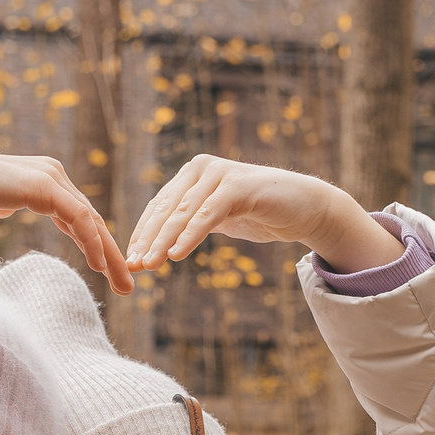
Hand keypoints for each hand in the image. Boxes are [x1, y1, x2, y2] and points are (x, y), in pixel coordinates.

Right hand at [0, 145, 130, 292]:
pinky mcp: (41, 186)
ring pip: (91, 220)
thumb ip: (7, 206)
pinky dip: (91, 241)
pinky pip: (76, 217)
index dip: (99, 248)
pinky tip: (98, 265)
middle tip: (128, 288)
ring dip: (109, 254)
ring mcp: (49, 177)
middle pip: (93, 221)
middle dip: (113, 256)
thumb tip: (7, 211)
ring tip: (122, 284)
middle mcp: (53, 175)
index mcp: (46, 181)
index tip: (111, 277)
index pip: (82, 219)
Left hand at [126, 156, 404, 275]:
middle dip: (147, 240)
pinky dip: (190, 235)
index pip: (159, 207)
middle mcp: (202, 168)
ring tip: (149, 264)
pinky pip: (208, 214)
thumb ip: (191, 223)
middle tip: (132, 266)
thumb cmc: (260, 214)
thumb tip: (158, 243)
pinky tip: (176, 255)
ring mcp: (220, 174)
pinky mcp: (238, 186)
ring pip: (183, 212)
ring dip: (163, 241)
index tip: (128, 261)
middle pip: (166, 210)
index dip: (142, 234)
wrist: (306, 208)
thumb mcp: (218, 219)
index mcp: (192, 175)